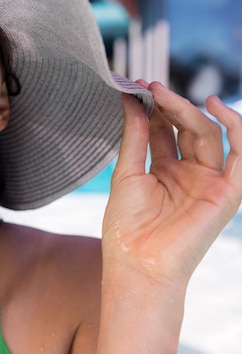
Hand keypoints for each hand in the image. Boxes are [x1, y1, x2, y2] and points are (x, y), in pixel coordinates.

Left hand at [103, 82, 241, 285]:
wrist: (136, 263)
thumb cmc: (126, 228)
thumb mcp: (126, 174)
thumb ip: (133, 137)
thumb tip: (131, 101)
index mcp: (163, 172)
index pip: (164, 131)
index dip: (153, 109)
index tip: (137, 88)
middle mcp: (188, 174)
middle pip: (187, 130)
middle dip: (170, 106)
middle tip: (151, 87)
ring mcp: (208, 182)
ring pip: (208, 135)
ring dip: (188, 111)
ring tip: (164, 94)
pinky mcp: (227, 193)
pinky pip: (241, 155)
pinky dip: (236, 128)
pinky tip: (216, 107)